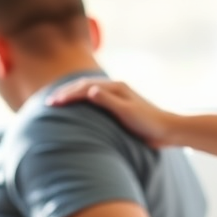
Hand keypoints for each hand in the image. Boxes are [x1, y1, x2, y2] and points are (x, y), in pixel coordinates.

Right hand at [47, 78, 173, 146]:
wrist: (168, 131)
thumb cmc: (148, 123)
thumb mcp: (127, 112)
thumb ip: (108, 101)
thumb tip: (89, 90)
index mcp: (116, 87)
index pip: (85, 88)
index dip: (67, 95)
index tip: (52, 103)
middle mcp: (115, 89)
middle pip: (84, 86)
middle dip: (66, 92)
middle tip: (48, 102)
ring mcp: (117, 96)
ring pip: (89, 91)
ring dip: (72, 94)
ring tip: (58, 102)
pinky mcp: (119, 106)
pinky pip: (95, 99)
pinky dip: (82, 101)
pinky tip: (77, 109)